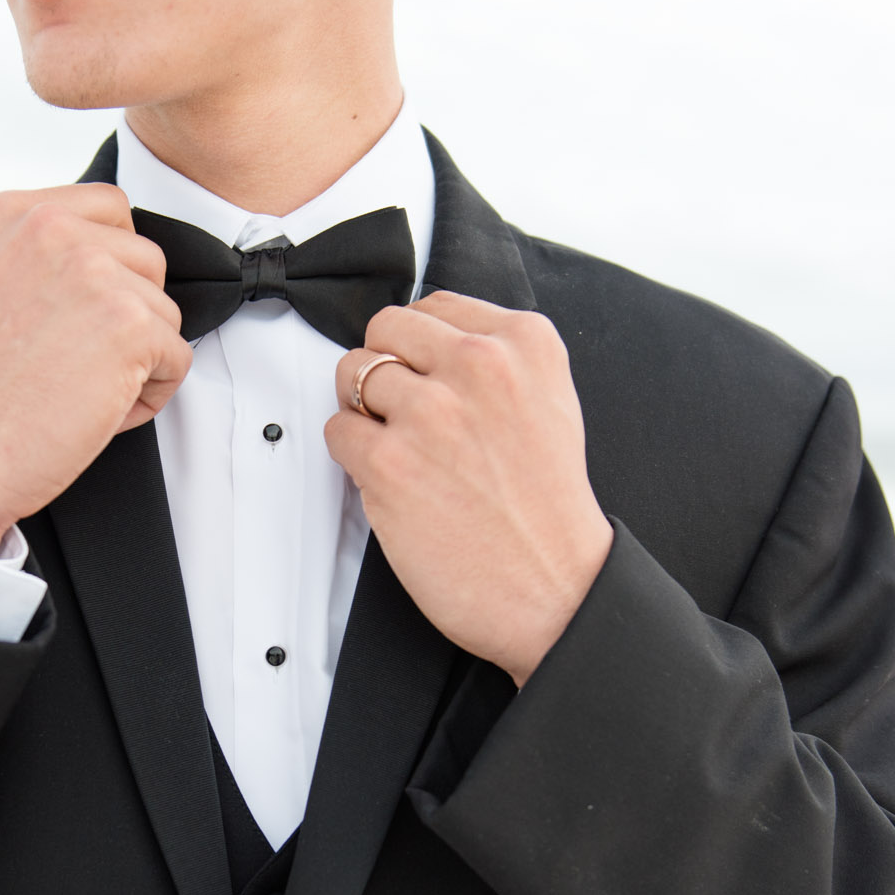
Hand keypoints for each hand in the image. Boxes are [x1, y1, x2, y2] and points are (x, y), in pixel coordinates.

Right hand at [0, 184, 189, 552]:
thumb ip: (42, 251)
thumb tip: (105, 249)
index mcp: (18, 212)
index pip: (112, 208)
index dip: (113, 267)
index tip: (77, 316)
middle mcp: (55, 229)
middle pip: (148, 261)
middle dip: (128, 316)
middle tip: (71, 363)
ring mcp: (95, 273)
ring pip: (166, 312)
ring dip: (138, 360)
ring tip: (76, 390)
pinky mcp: (131, 324)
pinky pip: (177, 359)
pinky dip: (148, 397)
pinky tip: (93, 412)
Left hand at [326, 293, 613, 685]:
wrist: (556, 589)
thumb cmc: (548, 510)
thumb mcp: (550, 403)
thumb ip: (498, 360)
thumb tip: (431, 342)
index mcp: (524, 342)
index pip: (436, 306)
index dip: (420, 347)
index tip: (425, 376)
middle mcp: (478, 365)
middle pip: (386, 328)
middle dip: (386, 367)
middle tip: (403, 411)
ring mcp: (430, 411)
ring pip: (353, 372)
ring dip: (364, 409)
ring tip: (399, 446)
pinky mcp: (389, 462)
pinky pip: (338, 429)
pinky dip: (352, 454)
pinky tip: (389, 479)